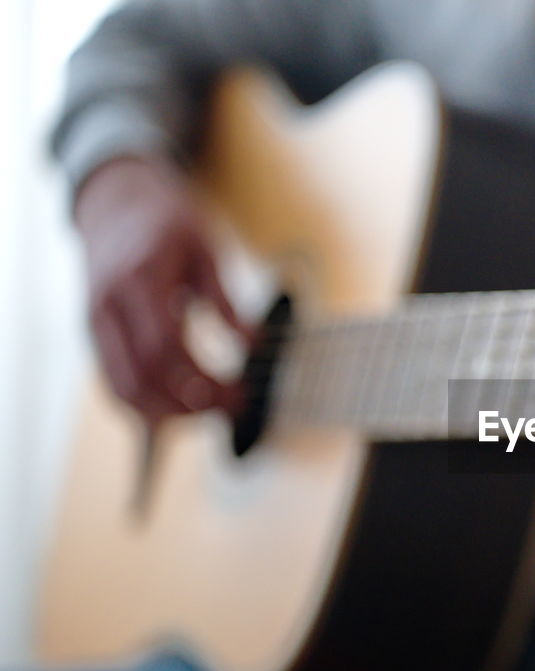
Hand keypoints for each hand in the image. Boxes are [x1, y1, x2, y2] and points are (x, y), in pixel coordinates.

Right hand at [75, 156, 250, 421]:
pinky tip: (177, 409)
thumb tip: (255, 344)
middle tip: (229, 409)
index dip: (203, 379)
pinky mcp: (92, 334)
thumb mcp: (206, 250)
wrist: (114, 204)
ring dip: (165, 413)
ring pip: (121, 388)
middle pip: (142, 375)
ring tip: (207, 414)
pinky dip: (144, 404)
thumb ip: (227, 300)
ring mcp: (93, 322)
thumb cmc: (165, 224)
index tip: (239, 394)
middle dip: (188, 404)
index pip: (166, 347)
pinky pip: (112, 382)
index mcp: (140, 279)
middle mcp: (108, 304)